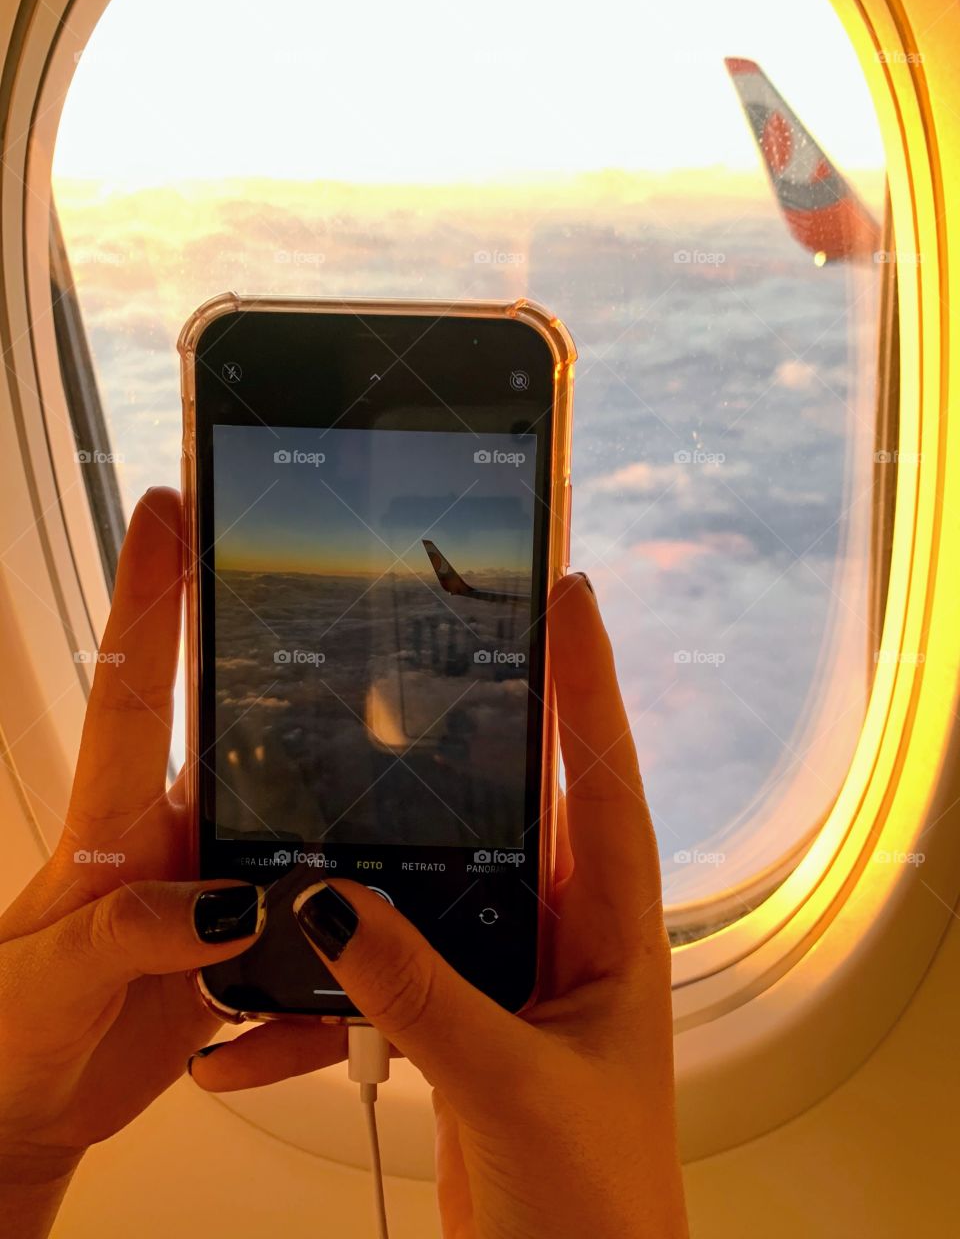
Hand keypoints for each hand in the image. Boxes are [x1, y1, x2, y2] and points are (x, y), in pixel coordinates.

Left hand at [0, 489, 344, 1234]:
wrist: (37, 1105)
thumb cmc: (18, 1033)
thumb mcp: (51, 983)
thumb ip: (127, 934)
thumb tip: (225, 903)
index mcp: (113, 825)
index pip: (133, 692)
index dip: (147, 598)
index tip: (166, 511)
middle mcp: (174, 838)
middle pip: (241, 737)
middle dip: (286, 670)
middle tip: (350, 605)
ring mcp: (216, 886)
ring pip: (297, 830)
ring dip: (343, 822)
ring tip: (405, 788)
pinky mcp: (246, 942)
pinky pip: (311, 934)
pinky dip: (337, 959)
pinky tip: (354, 981)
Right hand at [191, 573, 687, 1238]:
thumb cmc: (597, 1207)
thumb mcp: (513, 1087)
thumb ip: (423, 993)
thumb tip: (333, 906)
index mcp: (613, 930)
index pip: (603, 777)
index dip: (590, 681)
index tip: (568, 594)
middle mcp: (565, 936)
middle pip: (515, 806)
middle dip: (471, 734)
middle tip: (424, 648)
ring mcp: (508, 977)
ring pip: (435, 886)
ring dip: (369, 869)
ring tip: (308, 807)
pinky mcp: (458, 1026)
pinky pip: (386, 976)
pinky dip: (324, 996)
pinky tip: (258, 1020)